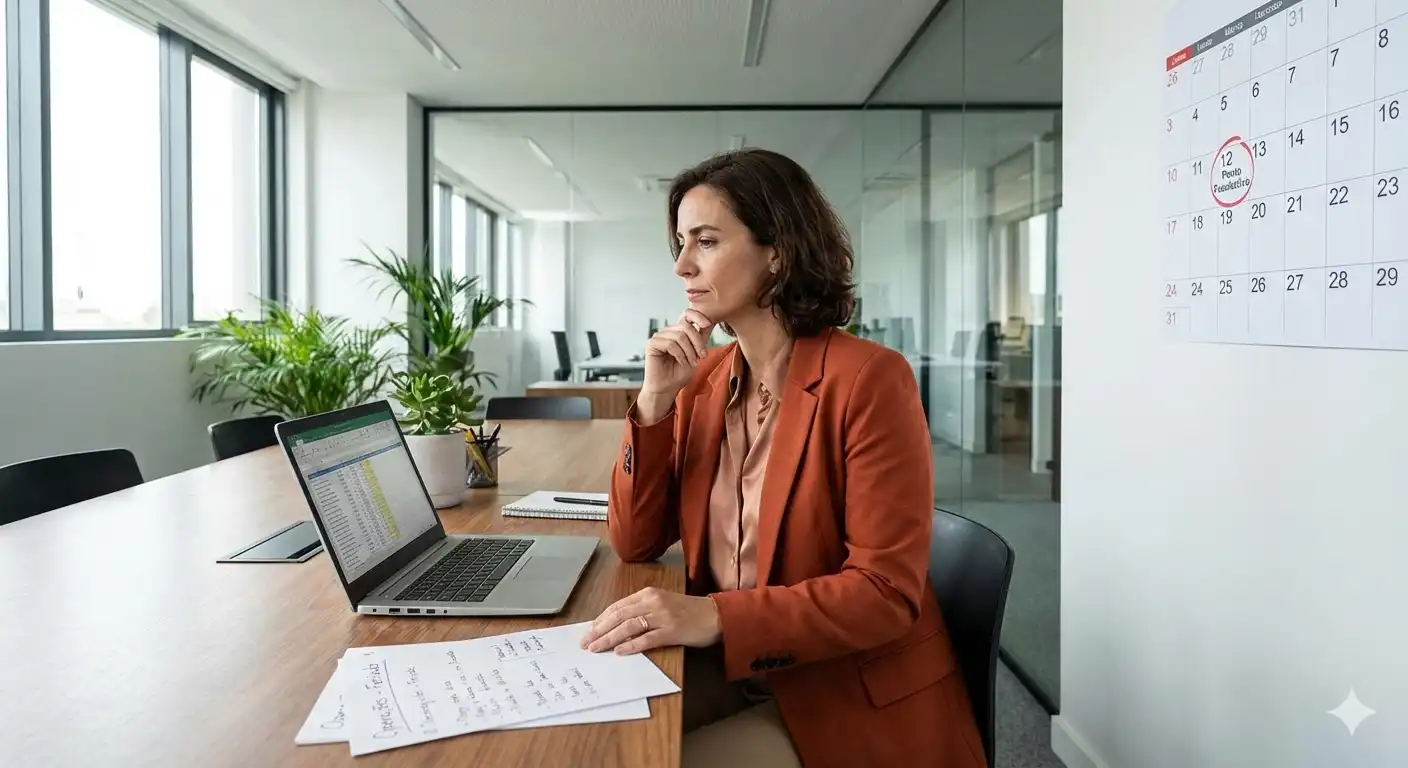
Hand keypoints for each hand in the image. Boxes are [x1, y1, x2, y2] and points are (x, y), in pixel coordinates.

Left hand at [579, 587, 720, 654]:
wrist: (715, 615)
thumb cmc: (688, 611)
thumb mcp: (662, 604)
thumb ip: (641, 610)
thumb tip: (615, 626)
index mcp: (648, 594)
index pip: (617, 606)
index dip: (600, 620)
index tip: (588, 632)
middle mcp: (653, 602)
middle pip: (619, 616)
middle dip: (599, 630)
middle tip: (585, 643)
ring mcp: (663, 616)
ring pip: (629, 627)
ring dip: (609, 639)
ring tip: (596, 649)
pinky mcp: (672, 631)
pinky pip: (647, 638)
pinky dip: (631, 645)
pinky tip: (620, 652)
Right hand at [641, 310, 713, 399]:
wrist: (667, 388)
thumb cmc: (680, 373)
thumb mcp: (696, 354)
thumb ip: (700, 338)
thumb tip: (709, 322)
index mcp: (678, 331)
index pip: (686, 315)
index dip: (697, 316)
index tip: (707, 324)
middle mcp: (667, 332)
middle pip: (686, 326)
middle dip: (697, 341)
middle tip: (702, 356)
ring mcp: (659, 337)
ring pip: (679, 336)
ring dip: (689, 351)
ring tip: (692, 363)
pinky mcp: (652, 344)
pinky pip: (670, 344)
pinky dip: (680, 355)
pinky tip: (682, 363)